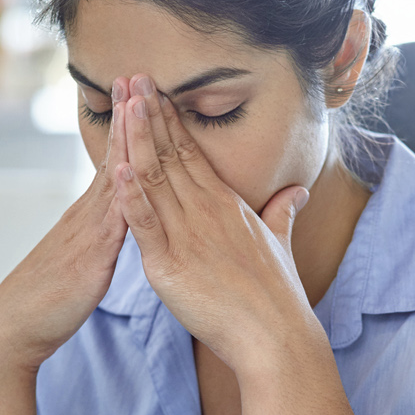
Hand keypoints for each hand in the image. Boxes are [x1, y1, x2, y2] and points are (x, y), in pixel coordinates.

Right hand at [0, 84, 129, 370]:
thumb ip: (101, 235)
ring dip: (127, 139)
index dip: (128, 127)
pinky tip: (131, 169)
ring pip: (115, 178)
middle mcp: (88, 214)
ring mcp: (89, 231)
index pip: (116, 161)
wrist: (14, 327)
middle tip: (138, 74)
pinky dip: (123, 192)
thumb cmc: (49, 298)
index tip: (138, 91)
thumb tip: (120, 220)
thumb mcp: (84, 257)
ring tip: (137, 102)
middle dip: (129, 116)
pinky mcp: (92, 256)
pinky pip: (111, 219)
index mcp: (90, 215)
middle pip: (116, 156)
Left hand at [113, 74, 319, 373]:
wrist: (276, 336)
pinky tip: (117, 168)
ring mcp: (188, 236)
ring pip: (157, 179)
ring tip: (123, 103)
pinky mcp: (170, 266)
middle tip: (133, 77)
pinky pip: (146, 224)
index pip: (193, 153)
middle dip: (150, 115)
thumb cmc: (278, 296)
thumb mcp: (279, 244)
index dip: (171, 121)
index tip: (155, 92)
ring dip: (138, 139)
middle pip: (172, 154)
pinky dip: (131, 196)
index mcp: (226, 205)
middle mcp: (207, 212)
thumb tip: (297, 192)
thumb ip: (282, 213)